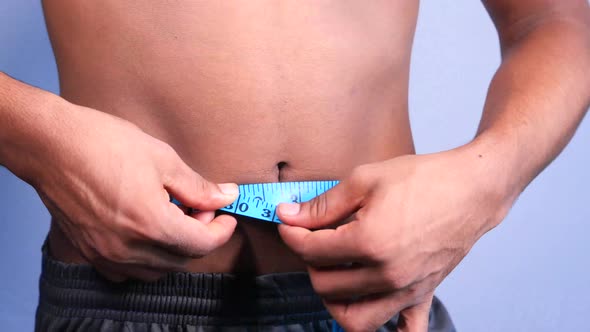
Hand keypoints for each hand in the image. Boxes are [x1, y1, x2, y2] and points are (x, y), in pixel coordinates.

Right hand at [34, 102, 238, 281]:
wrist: (49, 144)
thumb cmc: (102, 143)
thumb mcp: (162, 159)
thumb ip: (197, 186)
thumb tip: (226, 196)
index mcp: (150, 224)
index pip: (201, 244)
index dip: (221, 231)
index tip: (227, 216)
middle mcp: (127, 248)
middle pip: (181, 259)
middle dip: (200, 237)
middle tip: (201, 209)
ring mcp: (105, 253)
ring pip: (156, 269)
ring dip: (175, 249)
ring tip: (175, 216)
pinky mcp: (89, 251)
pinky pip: (127, 270)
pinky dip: (147, 258)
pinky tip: (148, 231)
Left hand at [278, 150, 513, 330]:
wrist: (472, 188)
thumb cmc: (423, 179)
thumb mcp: (365, 180)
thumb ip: (323, 205)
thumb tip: (289, 215)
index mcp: (369, 243)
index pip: (311, 250)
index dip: (292, 233)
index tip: (288, 222)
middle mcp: (387, 274)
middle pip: (326, 285)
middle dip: (310, 261)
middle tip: (313, 239)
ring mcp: (406, 289)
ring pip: (355, 320)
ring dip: (335, 301)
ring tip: (333, 275)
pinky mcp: (424, 293)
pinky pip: (407, 330)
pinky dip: (389, 329)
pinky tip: (376, 311)